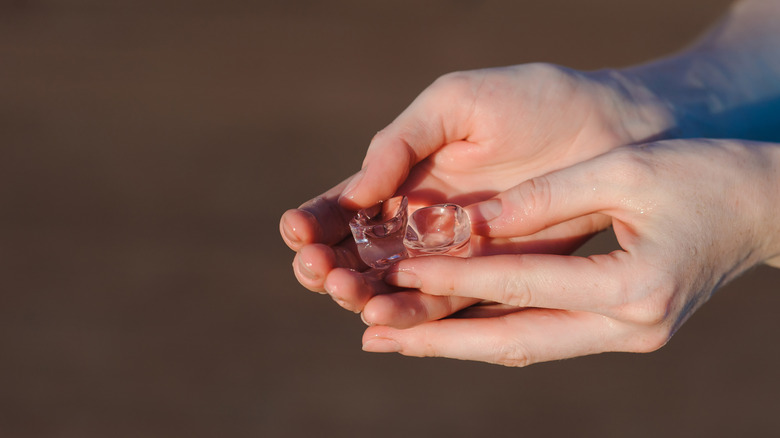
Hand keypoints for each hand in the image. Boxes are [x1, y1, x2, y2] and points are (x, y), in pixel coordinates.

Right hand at [281, 63, 674, 326]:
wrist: (608, 128)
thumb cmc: (531, 101)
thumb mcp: (454, 102)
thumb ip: (399, 140)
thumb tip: (355, 193)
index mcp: (402, 177)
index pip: (343, 208)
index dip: (313, 222)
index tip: (296, 229)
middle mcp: (418, 222)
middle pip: (357, 256)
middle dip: (328, 266)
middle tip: (320, 268)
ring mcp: (452, 254)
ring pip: (391, 286)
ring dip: (362, 294)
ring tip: (349, 292)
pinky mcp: (489, 278)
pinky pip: (441, 303)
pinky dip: (409, 313)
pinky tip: (383, 314)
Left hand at [365, 139, 779, 364]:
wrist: (762, 208)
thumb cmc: (702, 176)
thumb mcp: (624, 172)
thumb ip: (547, 197)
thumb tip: (471, 221)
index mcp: (634, 287)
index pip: (522, 285)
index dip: (456, 278)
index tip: (398, 270)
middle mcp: (629, 328)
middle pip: (515, 342)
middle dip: (439, 341)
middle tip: (372, 334)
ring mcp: (625, 336)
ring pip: (524, 347)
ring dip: (456, 345)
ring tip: (391, 337)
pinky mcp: (618, 330)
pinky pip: (541, 335)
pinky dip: (490, 331)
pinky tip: (446, 327)